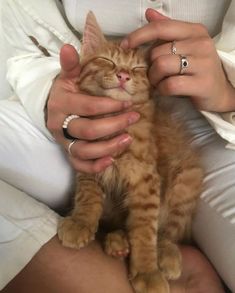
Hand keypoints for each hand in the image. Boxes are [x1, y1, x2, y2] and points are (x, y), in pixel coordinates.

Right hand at [47, 44, 139, 172]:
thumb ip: (71, 65)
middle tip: (134, 118)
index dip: (109, 106)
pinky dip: (95, 166)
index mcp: (61, 103)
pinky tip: (111, 160)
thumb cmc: (67, 92)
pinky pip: (79, 166)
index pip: (87, 107)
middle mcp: (61, 125)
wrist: (54, 109)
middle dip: (114, 125)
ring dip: (108, 147)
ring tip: (128, 140)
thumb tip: (68, 47)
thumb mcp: (68, 77)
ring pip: (84, 151)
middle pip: (89, 131)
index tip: (129, 103)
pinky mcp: (69, 153)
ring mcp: (64, 142)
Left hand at [121, 9, 234, 111]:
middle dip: (150, 67)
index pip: (160, 27)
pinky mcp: (202, 84)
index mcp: (194, 31)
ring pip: (161, 66)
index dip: (139, 36)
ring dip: (155, 78)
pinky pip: (170, 85)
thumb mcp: (186, 45)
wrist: (220, 91)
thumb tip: (149, 14)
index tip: (125, 45)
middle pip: (157, 52)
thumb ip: (168, 30)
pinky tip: (167, 90)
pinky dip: (163, 89)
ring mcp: (203, 63)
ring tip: (160, 82)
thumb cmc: (198, 68)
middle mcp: (200, 43)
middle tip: (156, 74)